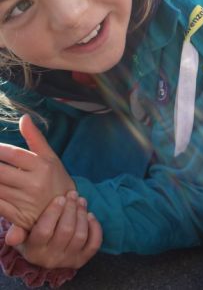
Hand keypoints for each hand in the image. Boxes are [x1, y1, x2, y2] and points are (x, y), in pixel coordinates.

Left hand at [0, 115, 74, 229]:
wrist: (65, 210)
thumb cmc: (55, 178)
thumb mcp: (50, 157)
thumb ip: (35, 137)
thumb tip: (24, 117)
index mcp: (43, 166)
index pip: (14, 154)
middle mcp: (35, 183)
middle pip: (1, 172)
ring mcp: (25, 201)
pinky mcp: (18, 216)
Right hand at [9, 191, 101, 268]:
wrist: (46, 249)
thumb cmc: (34, 234)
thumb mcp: (23, 231)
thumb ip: (18, 229)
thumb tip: (12, 237)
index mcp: (34, 251)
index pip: (44, 231)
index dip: (54, 212)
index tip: (60, 197)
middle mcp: (50, 259)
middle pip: (66, 231)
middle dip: (71, 209)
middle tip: (73, 194)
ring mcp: (67, 260)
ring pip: (80, 236)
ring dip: (82, 215)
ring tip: (81, 201)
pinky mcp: (82, 259)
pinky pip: (94, 244)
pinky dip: (95, 228)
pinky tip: (90, 215)